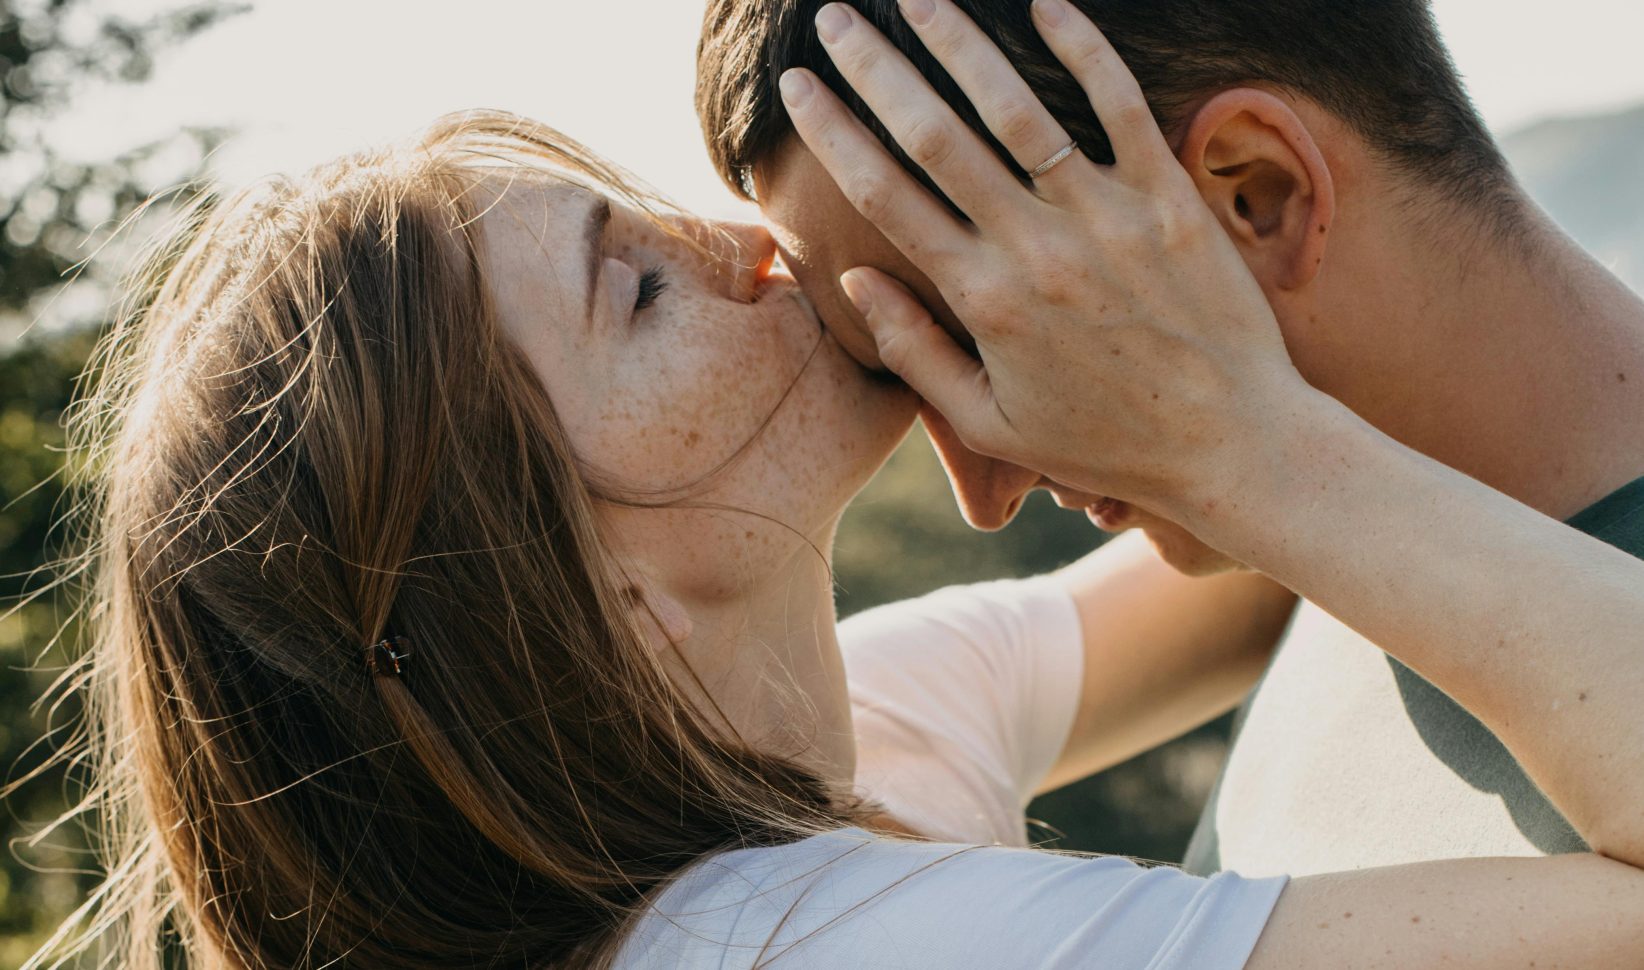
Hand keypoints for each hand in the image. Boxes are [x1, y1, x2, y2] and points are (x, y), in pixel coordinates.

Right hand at [780, 0, 1327, 519]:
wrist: (1233, 446)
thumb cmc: (1106, 442)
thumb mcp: (991, 424)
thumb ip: (916, 353)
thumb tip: (856, 280)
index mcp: (982, 301)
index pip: (885, 196)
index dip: (833, 131)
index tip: (798, 87)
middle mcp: (1035, 250)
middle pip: (933, 136)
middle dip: (874, 67)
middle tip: (833, 17)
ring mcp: (1106, 218)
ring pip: (1015, 108)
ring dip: (958, 41)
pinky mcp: (1170, 201)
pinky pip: (1120, 106)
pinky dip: (1083, 48)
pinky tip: (1045, 2)